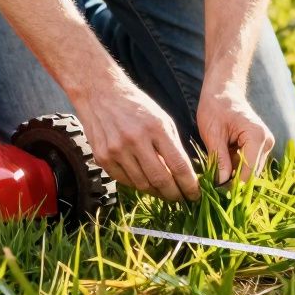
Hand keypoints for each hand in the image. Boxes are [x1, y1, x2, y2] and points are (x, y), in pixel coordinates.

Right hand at [70, 72, 200, 201]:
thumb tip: (183, 175)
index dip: (189, 185)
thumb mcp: (162, 119)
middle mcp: (136, 140)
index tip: (195, 195)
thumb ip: (172, 146)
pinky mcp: (102, 158)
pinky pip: (124, 181)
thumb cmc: (136, 106)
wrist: (100, 95)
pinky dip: (137, 184)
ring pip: (142, 184)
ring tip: (164, 191)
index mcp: (156, 128)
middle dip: (174, 194)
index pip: (178, 165)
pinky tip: (144, 181)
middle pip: (160, 180)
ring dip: (156, 192)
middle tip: (181, 199)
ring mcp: (117, 150)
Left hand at [197, 83, 274, 184]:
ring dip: (233, 177)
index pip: (248, 172)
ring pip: (250, 172)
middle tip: (211, 190)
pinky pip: (248, 165)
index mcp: (257, 137)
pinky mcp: (259, 147)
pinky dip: (234, 169)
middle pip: (251, 174)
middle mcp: (267, 142)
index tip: (214, 193)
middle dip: (232, 184)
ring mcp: (265, 145)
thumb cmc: (215, 107)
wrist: (224, 90)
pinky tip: (219, 170)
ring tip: (213, 180)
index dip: (232, 186)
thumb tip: (220, 184)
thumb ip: (219, 159)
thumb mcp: (212, 133)